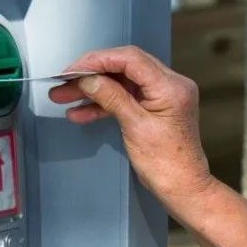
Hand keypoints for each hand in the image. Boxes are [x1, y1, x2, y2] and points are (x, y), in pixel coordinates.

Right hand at [48, 46, 212, 201]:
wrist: (183, 187)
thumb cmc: (166, 163)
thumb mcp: (135, 127)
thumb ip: (111, 98)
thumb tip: (88, 79)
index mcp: (171, 86)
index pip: (131, 59)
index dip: (98, 60)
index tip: (73, 69)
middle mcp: (171, 84)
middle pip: (125, 67)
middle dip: (92, 74)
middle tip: (63, 82)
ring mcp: (164, 95)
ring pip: (122, 83)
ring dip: (94, 90)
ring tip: (63, 96)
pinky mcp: (156, 107)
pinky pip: (127, 97)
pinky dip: (105, 104)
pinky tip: (80, 112)